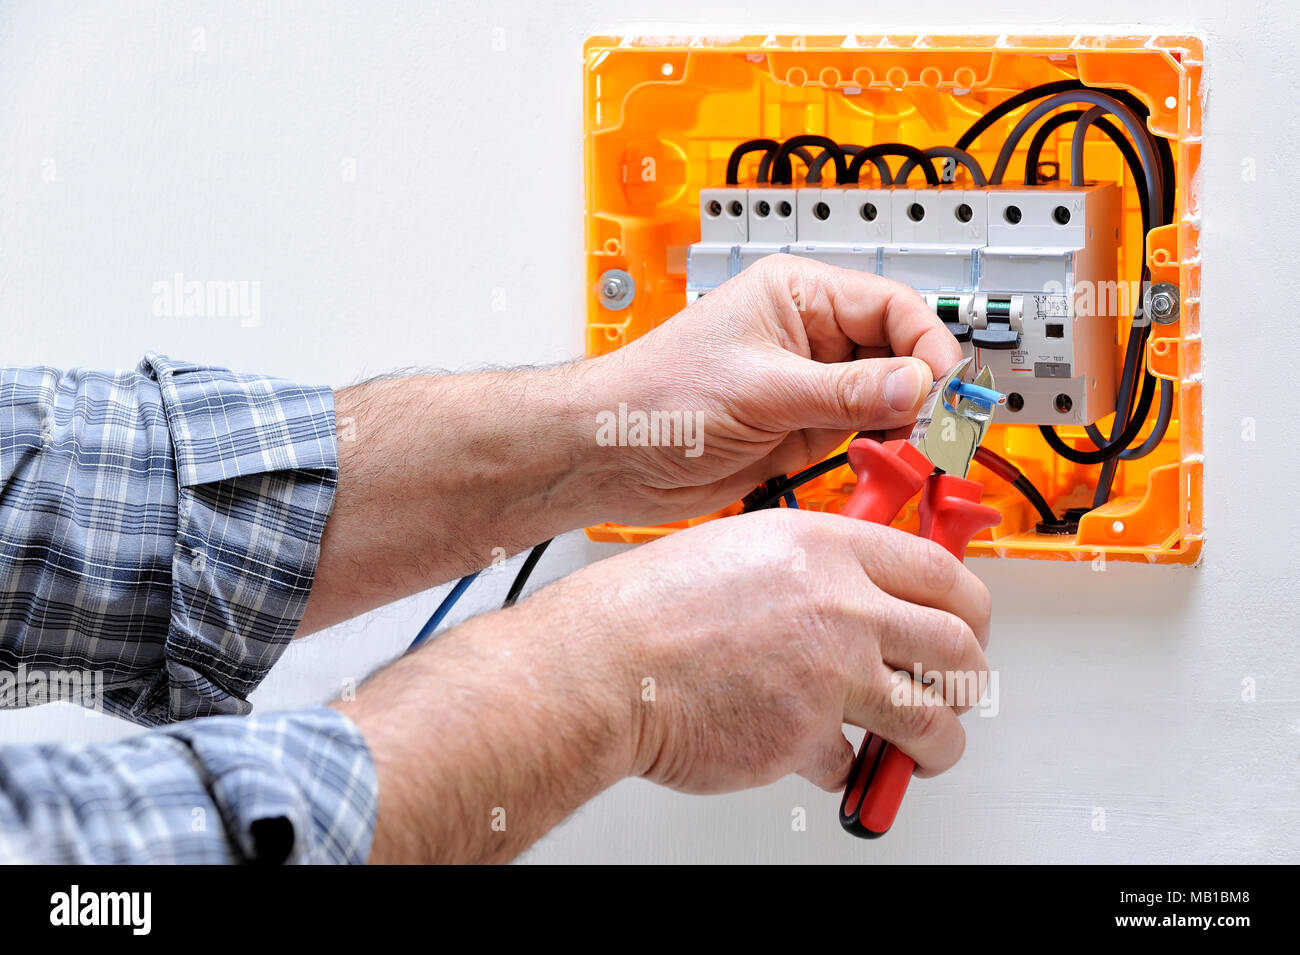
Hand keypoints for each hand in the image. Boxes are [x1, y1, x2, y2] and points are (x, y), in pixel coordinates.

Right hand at [552, 506, 991, 793]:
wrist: (603, 666)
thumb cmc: (651, 609)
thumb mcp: (743, 548)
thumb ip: (812, 568)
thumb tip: (859, 593)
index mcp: (826, 549)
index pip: (940, 571)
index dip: (968, 604)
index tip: (969, 621)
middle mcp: (840, 607)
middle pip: (958, 646)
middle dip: (970, 677)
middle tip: (959, 688)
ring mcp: (831, 675)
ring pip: (933, 718)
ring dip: (939, 743)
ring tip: (927, 750)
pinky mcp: (808, 736)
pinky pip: (854, 761)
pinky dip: (845, 767)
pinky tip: (823, 755)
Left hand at [582, 255, 961, 524]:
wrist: (612, 456)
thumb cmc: (655, 398)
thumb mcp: (760, 389)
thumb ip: (844, 391)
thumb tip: (917, 384)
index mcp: (796, 296)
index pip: (892, 305)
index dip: (926, 345)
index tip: (944, 388)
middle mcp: (808, 336)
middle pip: (898, 351)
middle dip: (920, 389)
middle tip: (940, 427)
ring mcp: (807, 383)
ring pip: (886, 397)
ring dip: (900, 424)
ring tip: (906, 450)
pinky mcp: (801, 427)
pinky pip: (860, 433)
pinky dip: (876, 450)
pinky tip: (879, 463)